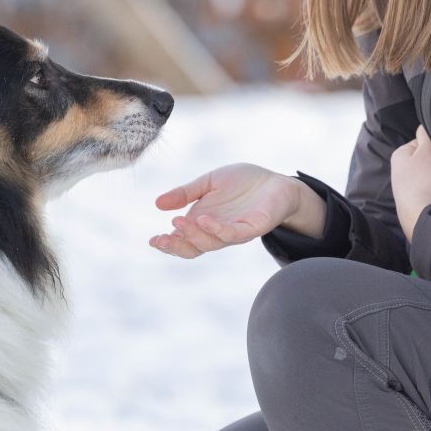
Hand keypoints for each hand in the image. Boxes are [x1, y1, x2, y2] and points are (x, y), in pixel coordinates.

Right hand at [149, 163, 323, 258]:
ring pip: (210, 243)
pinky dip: (216, 230)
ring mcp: (234, 232)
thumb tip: (158, 203)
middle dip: (175, 246)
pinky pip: (232, 234)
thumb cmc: (243, 183)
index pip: (183, 240)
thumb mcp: (209, 182)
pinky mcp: (252, 228)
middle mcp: (216, 232)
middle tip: (160, 239)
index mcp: (203, 223)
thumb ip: (186, 193)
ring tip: (178, 222)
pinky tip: (204, 219)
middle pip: (193, 248)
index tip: (153, 240)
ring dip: (193, 235)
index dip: (168, 243)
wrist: (276, 181)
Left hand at [391, 125, 430, 241]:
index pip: (422, 141)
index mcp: (398, 154)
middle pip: (426, 159)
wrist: (422, 216)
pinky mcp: (412, 201)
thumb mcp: (427, 151)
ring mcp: (404, 187)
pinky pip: (429, 188)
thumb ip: (426, 134)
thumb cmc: (424, 181)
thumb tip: (424, 124)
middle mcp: (398, 170)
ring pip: (428, 174)